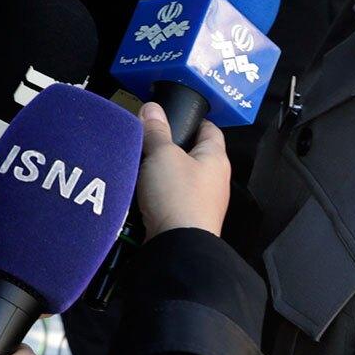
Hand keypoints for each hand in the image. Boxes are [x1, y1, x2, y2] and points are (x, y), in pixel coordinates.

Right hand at [135, 101, 230, 236]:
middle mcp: (214, 180)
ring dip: (160, 172)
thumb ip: (155, 131)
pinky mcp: (186, 219)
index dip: (192, 119)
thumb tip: (151, 109)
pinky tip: (139, 190)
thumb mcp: (162, 154)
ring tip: (138, 163)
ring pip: (179, 177)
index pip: (209, 129)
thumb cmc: (179, 196)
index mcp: (216, 158)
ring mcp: (202, 201)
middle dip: (170, 146)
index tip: (173, 114)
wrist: (178, 246)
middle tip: (147, 138)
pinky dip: (156, 193)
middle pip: (192, 154)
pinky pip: (170, 198)